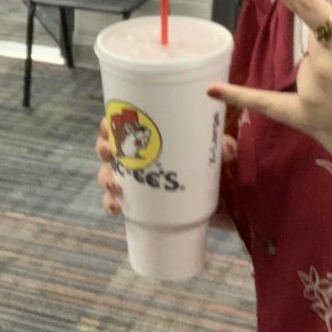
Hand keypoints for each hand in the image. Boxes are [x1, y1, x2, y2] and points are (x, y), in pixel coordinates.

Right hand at [96, 116, 236, 215]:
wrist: (228, 202)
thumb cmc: (222, 169)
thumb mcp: (222, 152)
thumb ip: (224, 148)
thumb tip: (225, 148)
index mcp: (156, 135)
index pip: (125, 123)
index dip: (110, 123)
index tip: (108, 127)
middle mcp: (144, 156)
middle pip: (111, 146)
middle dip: (103, 148)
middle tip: (109, 153)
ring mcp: (141, 180)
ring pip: (110, 174)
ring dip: (106, 178)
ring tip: (115, 187)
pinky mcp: (143, 203)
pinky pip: (118, 202)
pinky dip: (111, 204)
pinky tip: (116, 207)